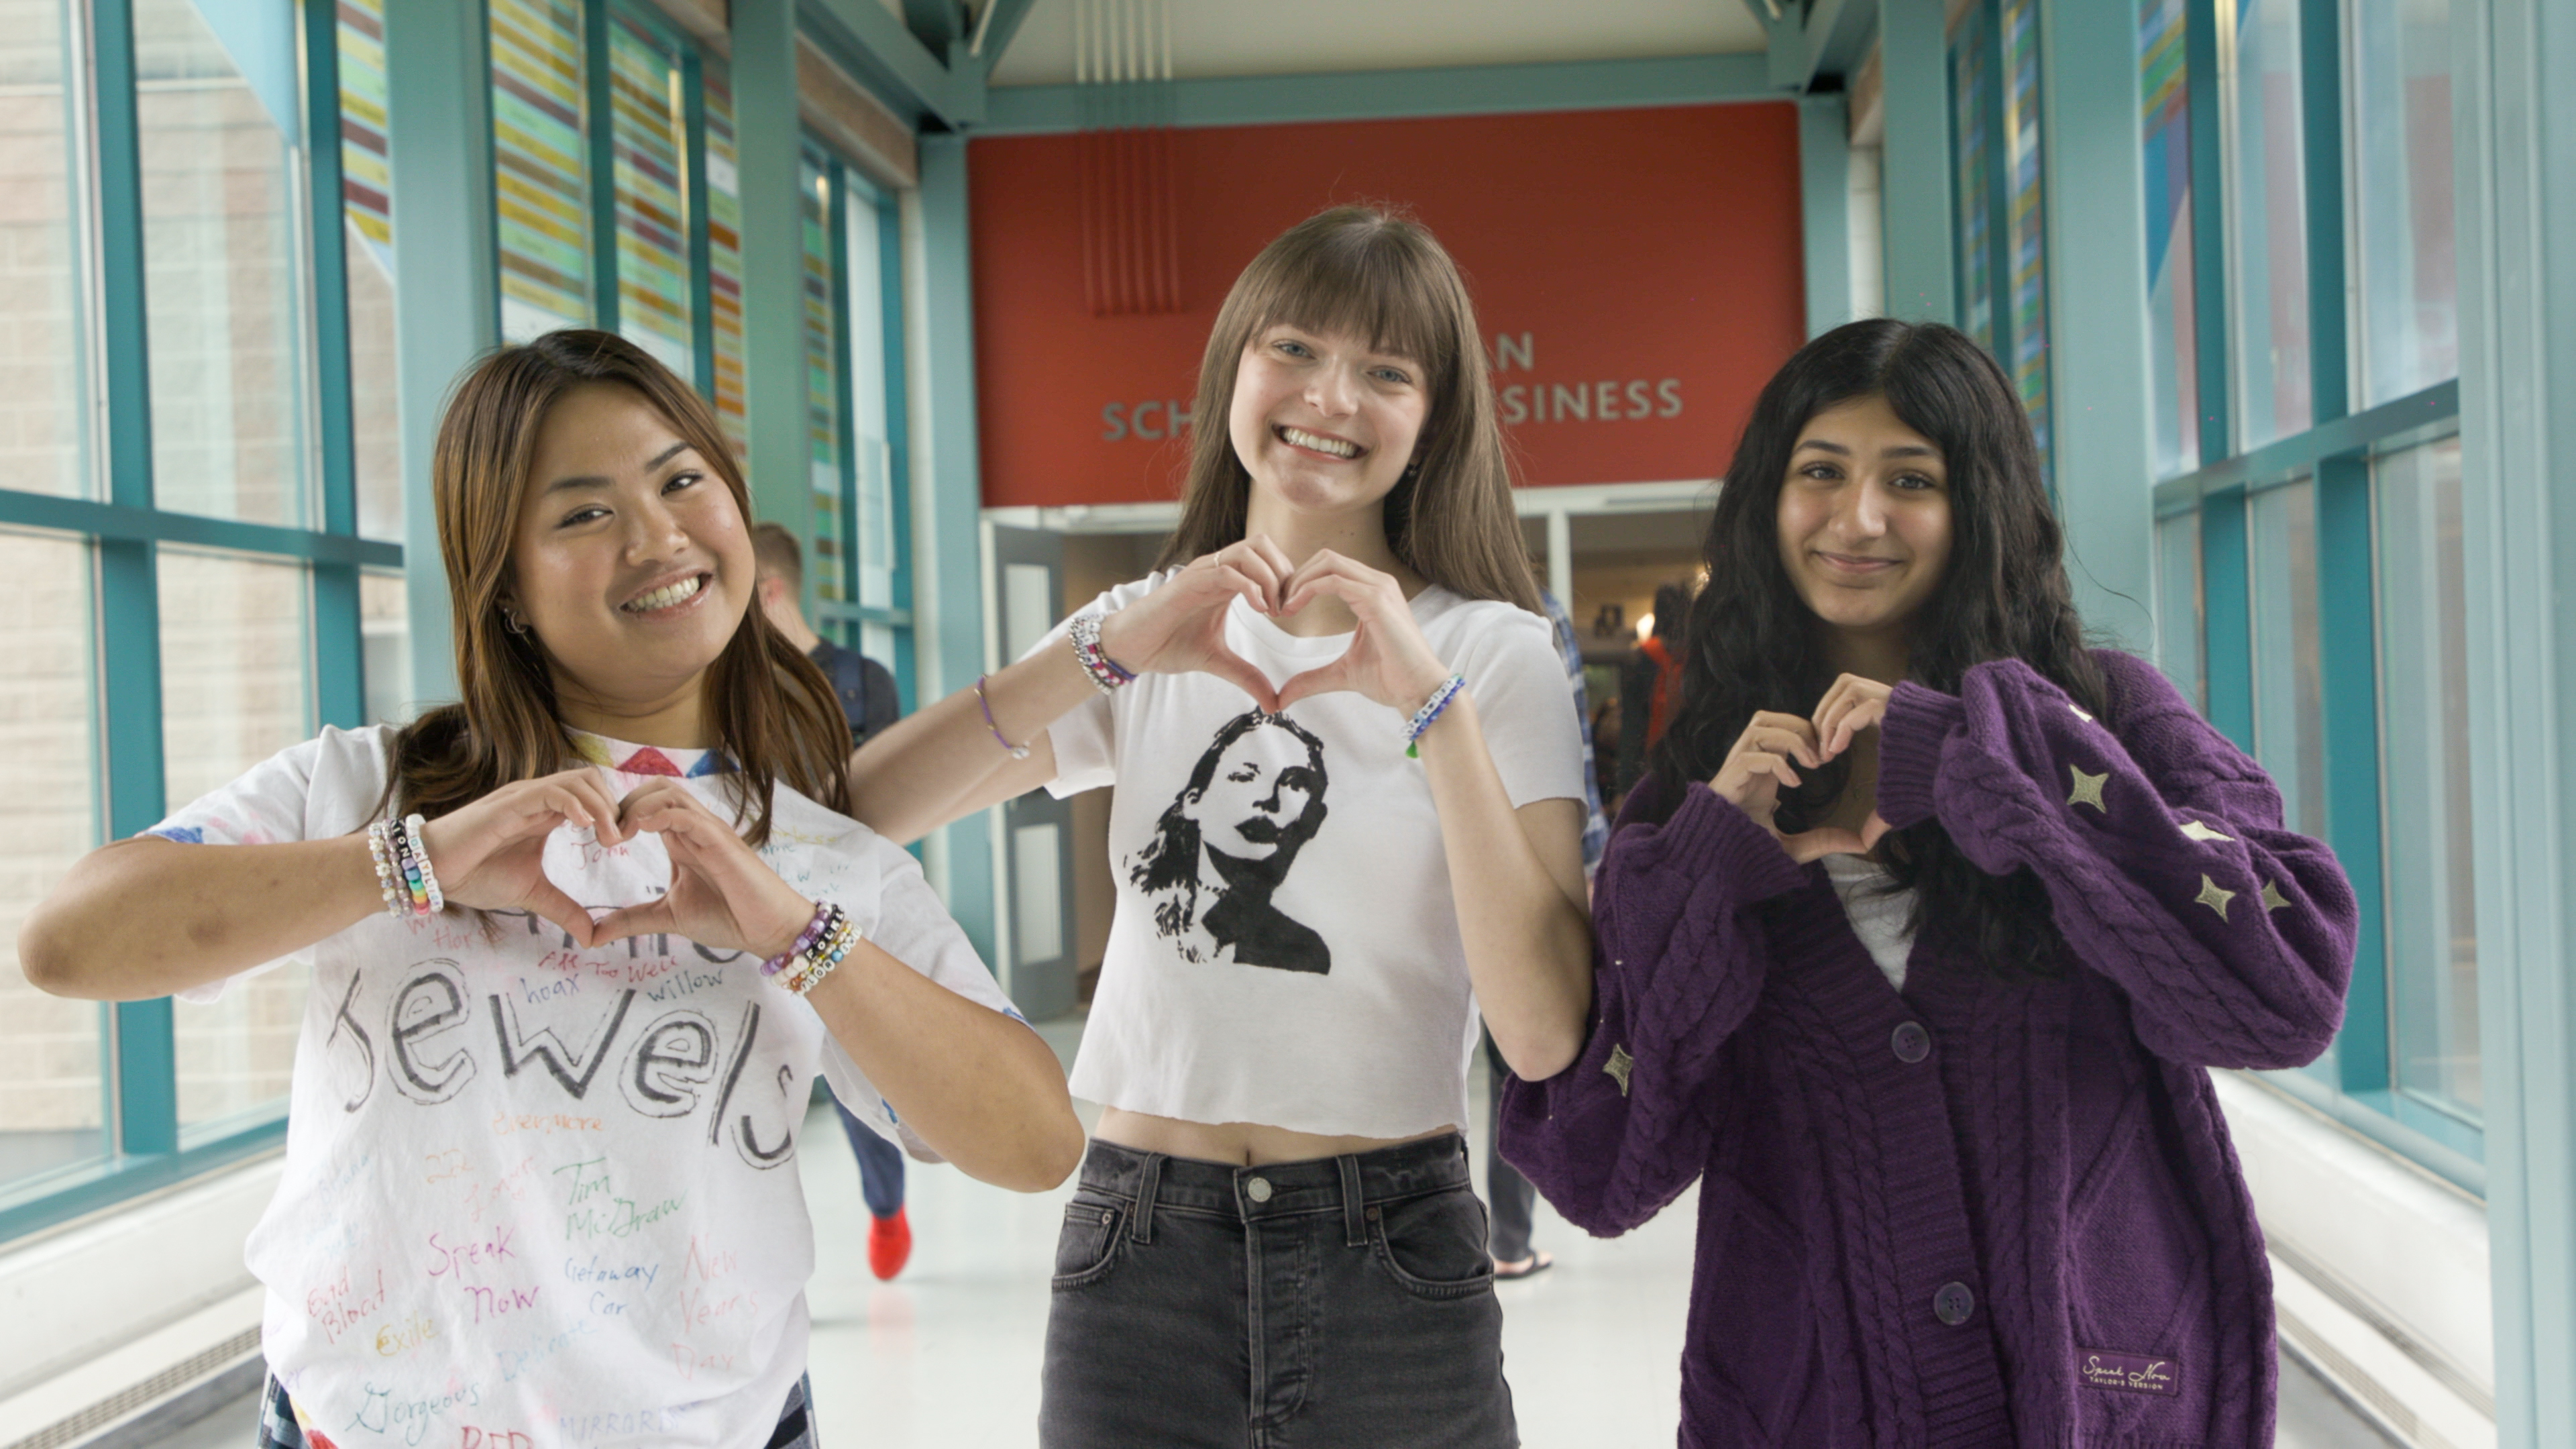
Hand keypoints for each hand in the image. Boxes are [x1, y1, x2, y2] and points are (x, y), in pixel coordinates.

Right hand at [418, 768, 629, 947]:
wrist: (431, 873)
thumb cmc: (474, 875)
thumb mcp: (531, 894)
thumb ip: (563, 909)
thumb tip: (591, 936)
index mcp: (545, 813)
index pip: (592, 795)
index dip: (614, 813)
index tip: (624, 843)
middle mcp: (537, 799)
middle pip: (591, 780)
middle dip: (614, 805)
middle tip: (621, 841)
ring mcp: (522, 798)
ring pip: (576, 781)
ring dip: (601, 805)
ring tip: (609, 838)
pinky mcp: (508, 805)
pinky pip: (550, 791)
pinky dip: (574, 803)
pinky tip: (586, 825)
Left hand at [588, 780, 817, 959]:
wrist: (768, 930)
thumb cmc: (727, 918)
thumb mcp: (667, 917)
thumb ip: (631, 920)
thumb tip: (592, 935)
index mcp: (682, 840)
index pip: (646, 804)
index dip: (618, 813)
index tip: (599, 841)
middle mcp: (695, 828)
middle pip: (655, 787)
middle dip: (624, 802)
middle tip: (605, 835)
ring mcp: (708, 831)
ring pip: (669, 792)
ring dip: (637, 806)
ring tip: (619, 834)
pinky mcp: (720, 841)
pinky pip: (686, 814)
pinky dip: (659, 814)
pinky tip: (639, 831)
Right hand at [1095, 537, 1291, 709]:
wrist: (1132, 647)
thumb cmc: (1169, 645)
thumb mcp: (1218, 662)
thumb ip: (1247, 676)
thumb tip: (1274, 704)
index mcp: (1225, 580)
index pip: (1267, 558)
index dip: (1286, 579)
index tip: (1291, 610)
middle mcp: (1216, 569)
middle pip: (1263, 544)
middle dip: (1284, 572)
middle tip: (1287, 607)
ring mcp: (1202, 572)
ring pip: (1249, 551)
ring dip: (1270, 577)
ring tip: (1273, 610)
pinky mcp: (1190, 582)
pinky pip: (1228, 570)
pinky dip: (1251, 586)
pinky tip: (1259, 609)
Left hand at [1271, 550, 1451, 712]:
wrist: (1418, 690)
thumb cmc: (1390, 678)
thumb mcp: (1341, 674)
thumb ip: (1311, 679)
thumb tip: (1283, 696)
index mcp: (1372, 592)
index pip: (1330, 568)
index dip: (1301, 582)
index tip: (1282, 608)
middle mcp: (1377, 583)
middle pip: (1326, 558)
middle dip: (1295, 577)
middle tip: (1276, 604)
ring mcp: (1379, 588)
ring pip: (1327, 562)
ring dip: (1298, 581)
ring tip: (1282, 607)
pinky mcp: (1376, 600)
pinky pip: (1332, 581)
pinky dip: (1306, 590)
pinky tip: (1292, 609)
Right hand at [1707, 713, 1887, 862]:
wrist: (1716, 863)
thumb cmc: (1749, 849)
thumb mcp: (1794, 844)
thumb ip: (1824, 840)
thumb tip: (1860, 844)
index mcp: (1760, 768)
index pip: (1779, 728)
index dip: (1805, 732)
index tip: (1827, 757)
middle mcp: (1747, 762)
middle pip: (1767, 717)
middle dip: (1799, 727)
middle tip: (1821, 753)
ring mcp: (1735, 769)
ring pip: (1759, 727)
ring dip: (1790, 739)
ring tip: (1811, 763)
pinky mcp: (1728, 780)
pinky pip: (1751, 756)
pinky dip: (1776, 763)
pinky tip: (1793, 783)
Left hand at [1812, 674, 1893, 759]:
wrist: (1931, 732)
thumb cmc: (1898, 730)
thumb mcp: (1868, 721)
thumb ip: (1848, 720)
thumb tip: (1823, 739)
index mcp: (1857, 686)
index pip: (1827, 703)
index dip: (1819, 726)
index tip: (1820, 749)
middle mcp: (1863, 684)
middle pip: (1828, 705)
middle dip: (1821, 731)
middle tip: (1821, 755)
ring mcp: (1874, 692)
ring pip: (1837, 709)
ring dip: (1829, 733)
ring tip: (1827, 755)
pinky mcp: (1882, 704)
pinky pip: (1851, 718)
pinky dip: (1841, 734)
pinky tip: (1837, 749)